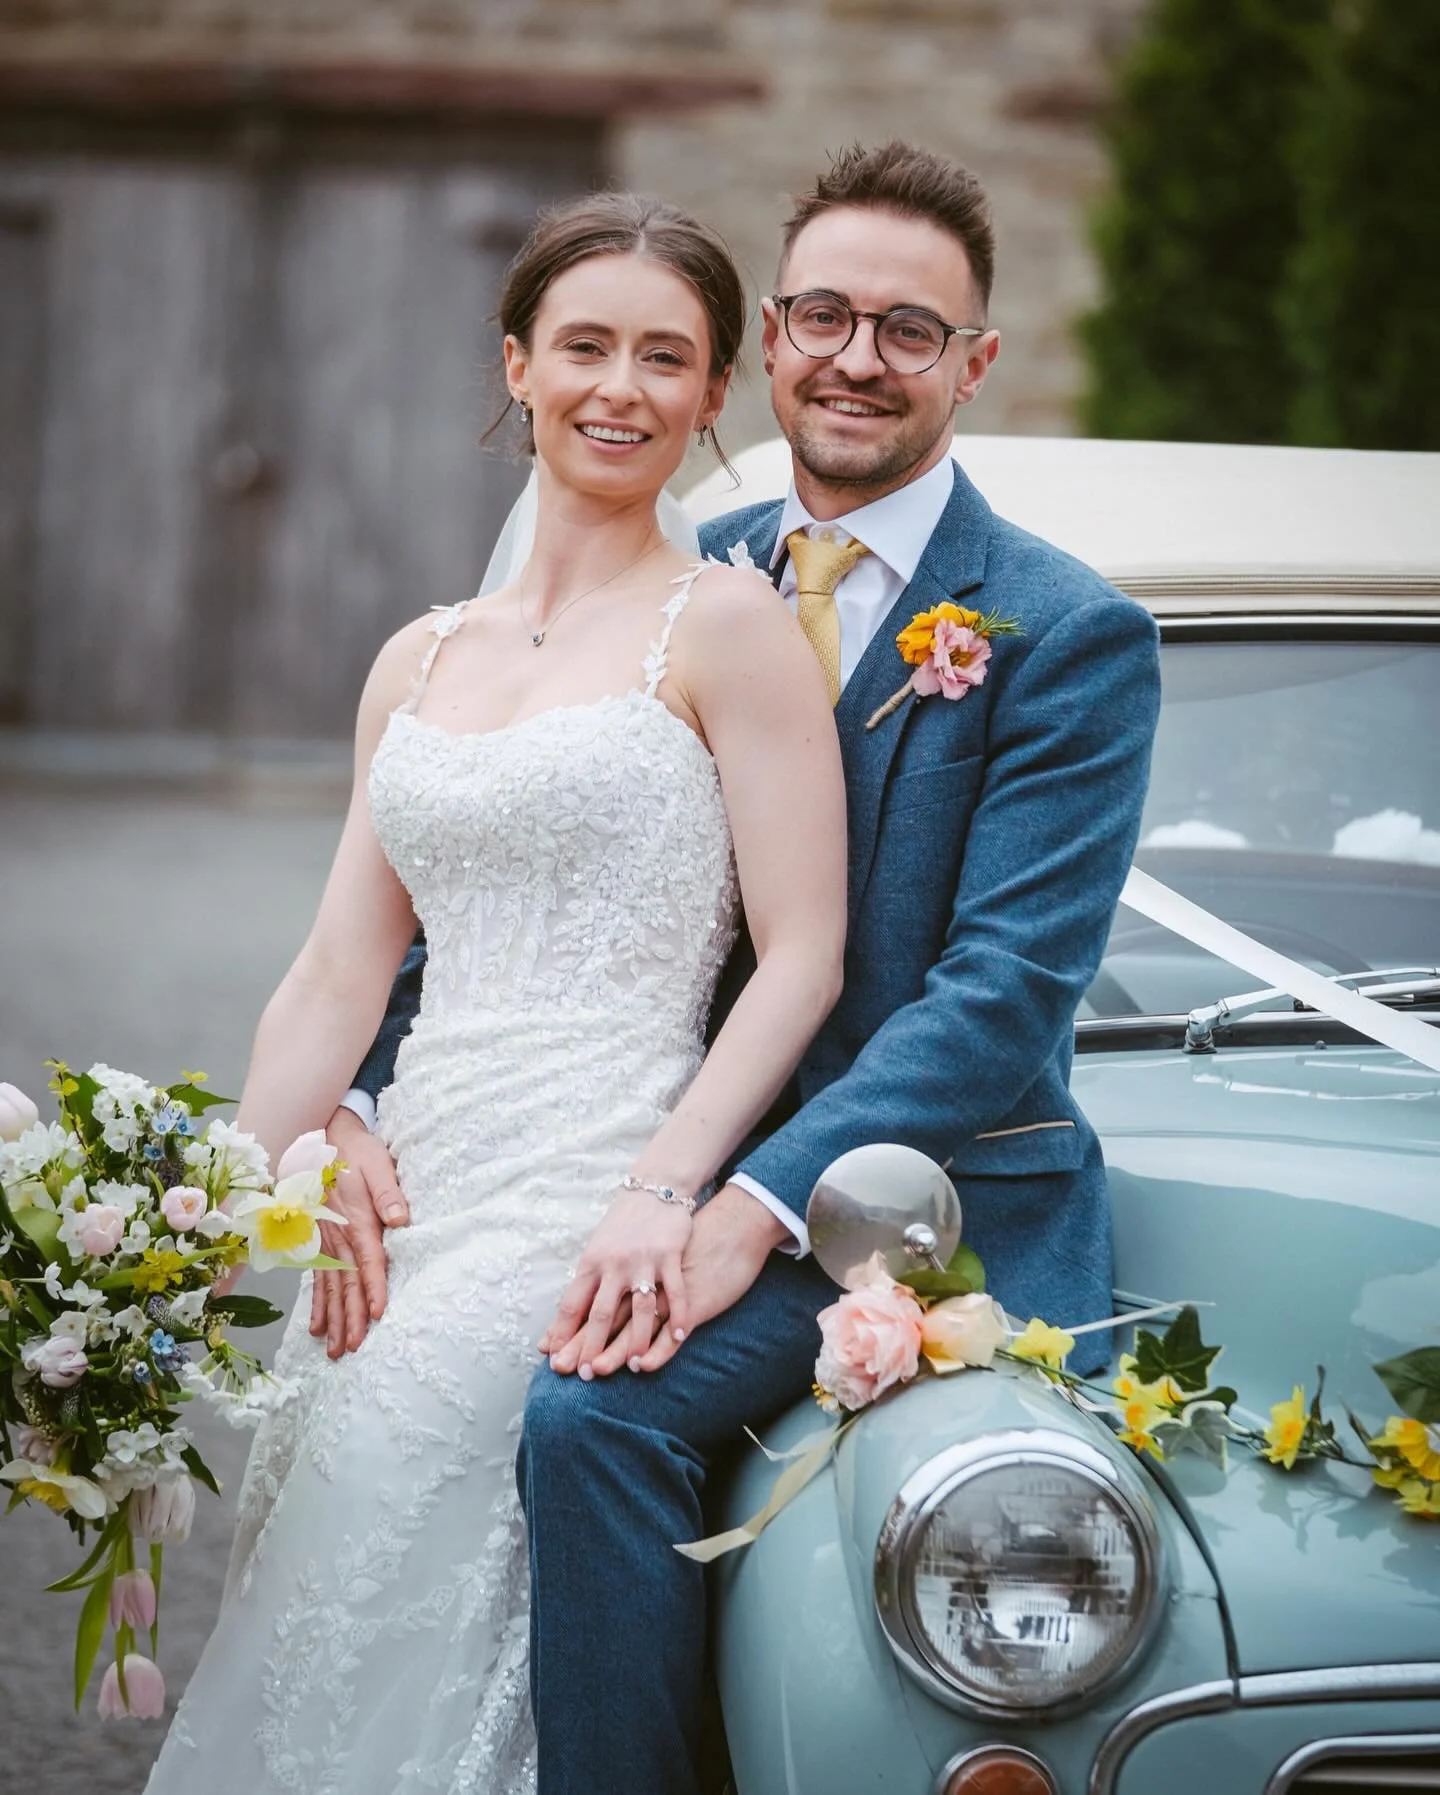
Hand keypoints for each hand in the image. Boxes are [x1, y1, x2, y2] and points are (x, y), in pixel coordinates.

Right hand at [308, 1106, 408, 1358]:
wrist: (326, 1140)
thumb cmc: (357, 1154)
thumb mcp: (378, 1164)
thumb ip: (389, 1191)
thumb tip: (400, 1218)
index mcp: (357, 1220)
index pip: (368, 1261)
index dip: (373, 1288)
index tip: (376, 1315)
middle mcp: (338, 1237)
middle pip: (347, 1283)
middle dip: (350, 1317)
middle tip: (352, 1348)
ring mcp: (325, 1242)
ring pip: (331, 1287)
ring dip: (333, 1319)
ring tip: (335, 1350)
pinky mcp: (319, 1242)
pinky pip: (318, 1279)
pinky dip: (318, 1305)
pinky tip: (317, 1328)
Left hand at [539, 1188, 693, 1378]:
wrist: (654, 1188)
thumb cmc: (622, 1226)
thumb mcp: (597, 1252)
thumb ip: (585, 1286)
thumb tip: (564, 1319)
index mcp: (591, 1263)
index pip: (572, 1305)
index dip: (563, 1335)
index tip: (556, 1361)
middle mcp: (614, 1264)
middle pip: (600, 1312)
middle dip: (592, 1346)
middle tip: (587, 1375)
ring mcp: (643, 1260)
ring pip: (639, 1306)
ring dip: (637, 1338)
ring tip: (635, 1364)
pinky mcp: (669, 1255)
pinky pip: (675, 1291)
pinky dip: (677, 1315)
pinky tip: (678, 1336)